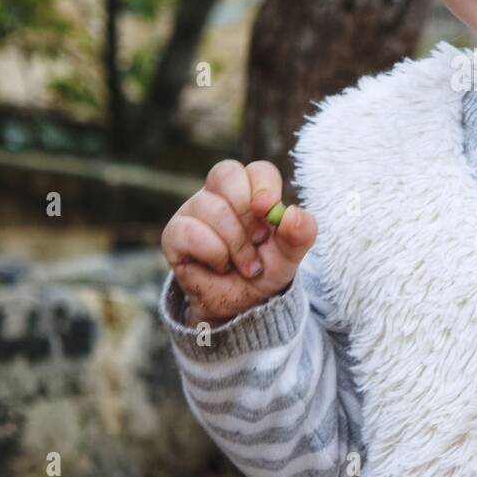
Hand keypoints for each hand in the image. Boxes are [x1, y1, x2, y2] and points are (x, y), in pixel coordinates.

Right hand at [161, 159, 317, 326]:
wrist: (241, 305)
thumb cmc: (264, 269)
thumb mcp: (291, 253)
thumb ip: (301, 232)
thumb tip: (292, 214)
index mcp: (250, 190)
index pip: (257, 170)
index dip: (265, 187)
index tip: (268, 212)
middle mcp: (219, 194)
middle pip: (226, 174)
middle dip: (247, 213)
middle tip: (258, 240)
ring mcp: (193, 211)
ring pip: (212, 208)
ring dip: (236, 244)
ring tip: (247, 265)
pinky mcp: (174, 234)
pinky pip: (191, 232)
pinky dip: (214, 253)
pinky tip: (221, 266)